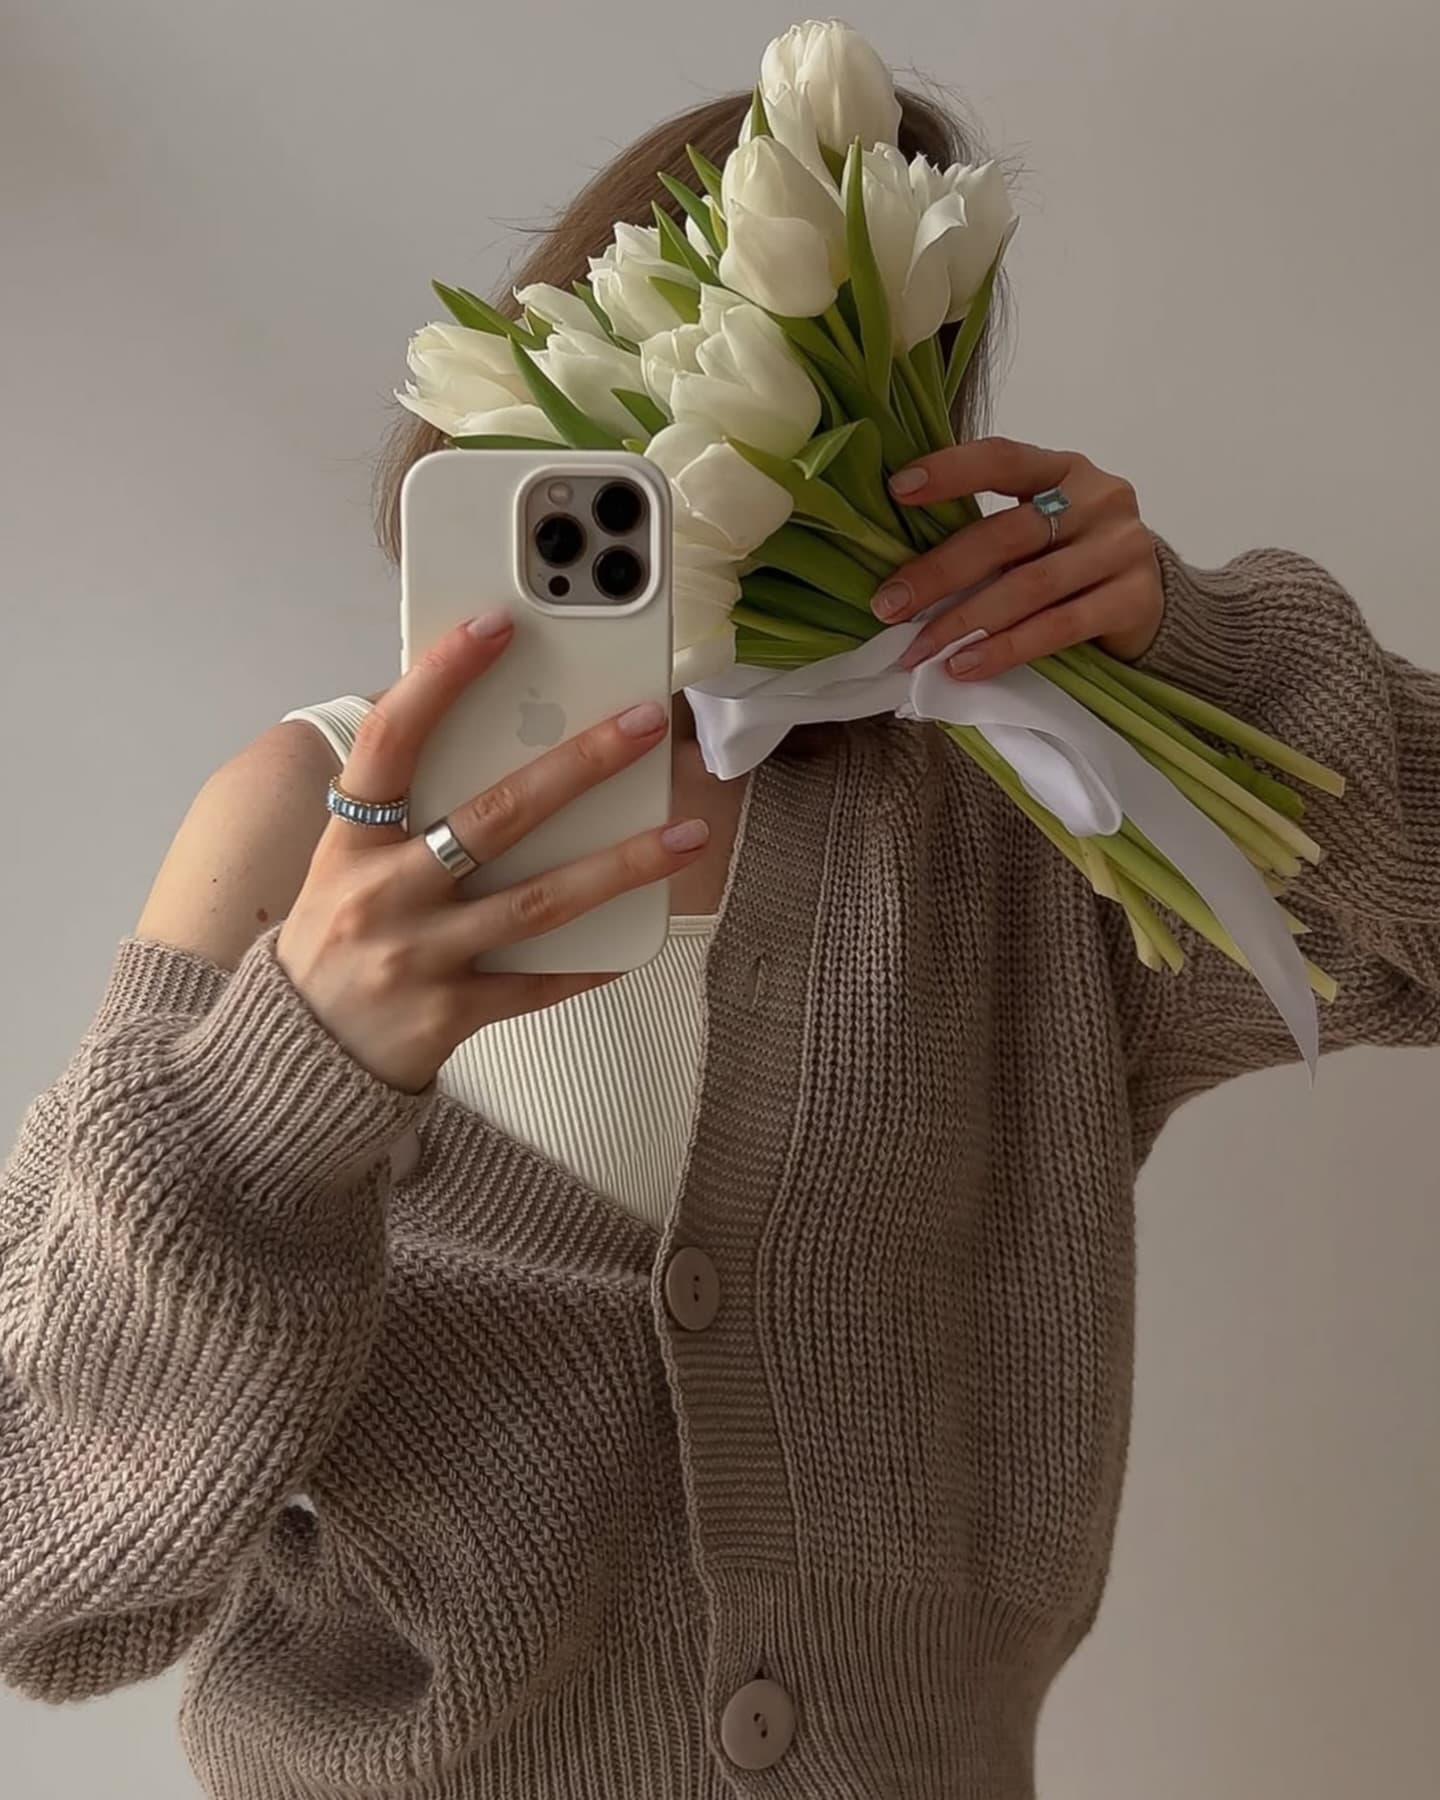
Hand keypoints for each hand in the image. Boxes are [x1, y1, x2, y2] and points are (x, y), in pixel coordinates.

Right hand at [277, 614, 706, 1093]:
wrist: (291, 1058)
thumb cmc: (333, 941)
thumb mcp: (343, 864)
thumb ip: (401, 810)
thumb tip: (491, 734)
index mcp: (349, 841)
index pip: (392, 740)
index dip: (440, 676)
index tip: (497, 625)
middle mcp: (382, 894)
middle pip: (496, 815)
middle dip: (580, 763)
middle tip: (646, 723)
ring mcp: (417, 958)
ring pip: (539, 901)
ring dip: (622, 864)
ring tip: (686, 834)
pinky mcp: (450, 1014)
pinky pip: (537, 982)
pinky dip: (590, 958)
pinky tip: (639, 932)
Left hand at [872, 437, 1164, 676]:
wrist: (1148, 601)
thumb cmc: (1072, 560)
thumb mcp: (1040, 530)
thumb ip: (992, 532)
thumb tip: (903, 574)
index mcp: (1064, 469)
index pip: (1003, 458)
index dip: (952, 471)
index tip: (897, 490)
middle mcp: (1098, 499)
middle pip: (1007, 535)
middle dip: (941, 572)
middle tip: (889, 605)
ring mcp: (1122, 548)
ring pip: (1030, 586)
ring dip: (966, 622)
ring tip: (920, 649)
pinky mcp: (1134, 599)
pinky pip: (1059, 627)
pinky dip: (1007, 649)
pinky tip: (967, 665)